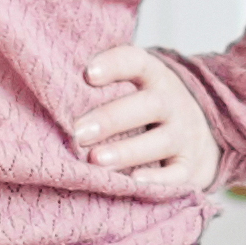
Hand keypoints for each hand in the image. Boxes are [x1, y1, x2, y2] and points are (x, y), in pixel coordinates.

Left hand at [73, 43, 223, 195]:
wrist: (198, 135)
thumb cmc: (144, 109)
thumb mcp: (135, 86)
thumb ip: (102, 84)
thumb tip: (47, 85)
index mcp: (154, 77)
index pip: (137, 62)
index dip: (115, 65)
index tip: (88, 74)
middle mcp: (172, 103)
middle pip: (150, 105)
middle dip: (112, 118)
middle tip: (78, 132)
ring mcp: (184, 135)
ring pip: (162, 140)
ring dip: (128, 150)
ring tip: (95, 160)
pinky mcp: (189, 165)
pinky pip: (178, 173)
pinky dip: (158, 180)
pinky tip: (133, 182)